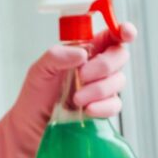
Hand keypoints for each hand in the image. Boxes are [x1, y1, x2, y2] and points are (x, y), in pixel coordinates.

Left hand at [8, 22, 137, 157]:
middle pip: (119, 56)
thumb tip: (81, 54)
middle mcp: (97, 67)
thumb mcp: (40, 70)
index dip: (123, 31)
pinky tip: (87, 110)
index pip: (111, 35)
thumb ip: (57, 55)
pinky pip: (114, 105)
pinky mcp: (103, 109)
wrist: (32, 126)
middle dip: (104, 65)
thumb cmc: (36, 95)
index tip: (126, 33)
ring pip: (118, 81)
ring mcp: (102, 88)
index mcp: (85, 51)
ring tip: (76, 99)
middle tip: (82, 75)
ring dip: (98, 89)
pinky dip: (102, 107)